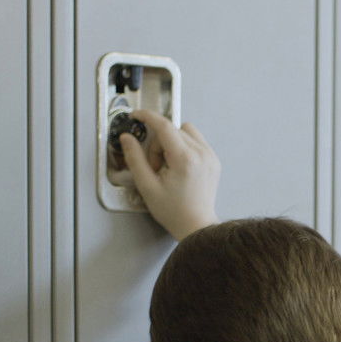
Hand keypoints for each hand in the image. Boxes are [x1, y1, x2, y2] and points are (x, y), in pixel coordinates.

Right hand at [119, 109, 220, 240]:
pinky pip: (196, 140)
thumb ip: (135, 158)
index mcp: (185, 159)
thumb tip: (126, 138)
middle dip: (158, 144)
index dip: (147, 117)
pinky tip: (179, 166)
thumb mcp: (147, 186)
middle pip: (172, 130)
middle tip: (155, 167)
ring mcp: (210, 156)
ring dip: (171, 142)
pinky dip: (183, 146)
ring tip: (168, 166)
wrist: (196, 226)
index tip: (136, 115)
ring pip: (185, 132)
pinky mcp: (213, 160)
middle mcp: (201, 154)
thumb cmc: (174, 211)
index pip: (164, 125)